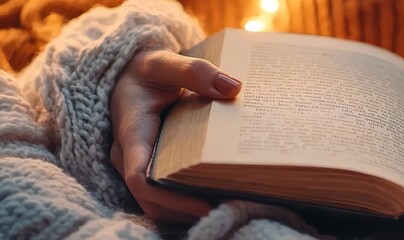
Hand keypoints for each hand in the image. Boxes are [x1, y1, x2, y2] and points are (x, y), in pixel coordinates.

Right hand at [110, 50, 241, 222]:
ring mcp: (137, 167)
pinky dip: (189, 203)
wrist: (131, 78)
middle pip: (152, 200)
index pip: (138, 176)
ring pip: (158, 205)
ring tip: (229, 206)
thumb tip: (233, 88)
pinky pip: (164, 198)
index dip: (170, 197)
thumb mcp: (164, 63)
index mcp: (131, 133)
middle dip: (187, 210)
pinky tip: (221, 197)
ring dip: (189, 212)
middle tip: (230, 209)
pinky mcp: (150, 171)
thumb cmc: (147, 72)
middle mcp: (129, 158)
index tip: (204, 204)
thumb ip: (195, 71)